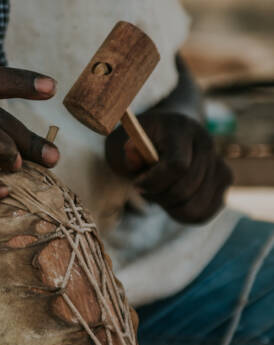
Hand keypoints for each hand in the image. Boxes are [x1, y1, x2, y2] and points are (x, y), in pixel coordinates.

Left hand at [105, 111, 232, 223]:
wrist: (165, 133)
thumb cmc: (138, 142)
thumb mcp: (120, 143)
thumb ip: (122, 152)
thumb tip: (132, 154)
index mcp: (180, 128)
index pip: (177, 166)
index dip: (154, 182)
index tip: (137, 184)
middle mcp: (205, 142)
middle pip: (188, 188)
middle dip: (161, 196)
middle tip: (147, 190)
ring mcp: (218, 160)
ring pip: (198, 205)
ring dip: (172, 208)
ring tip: (160, 194)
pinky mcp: (224, 179)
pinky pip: (207, 212)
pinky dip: (186, 215)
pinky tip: (173, 203)